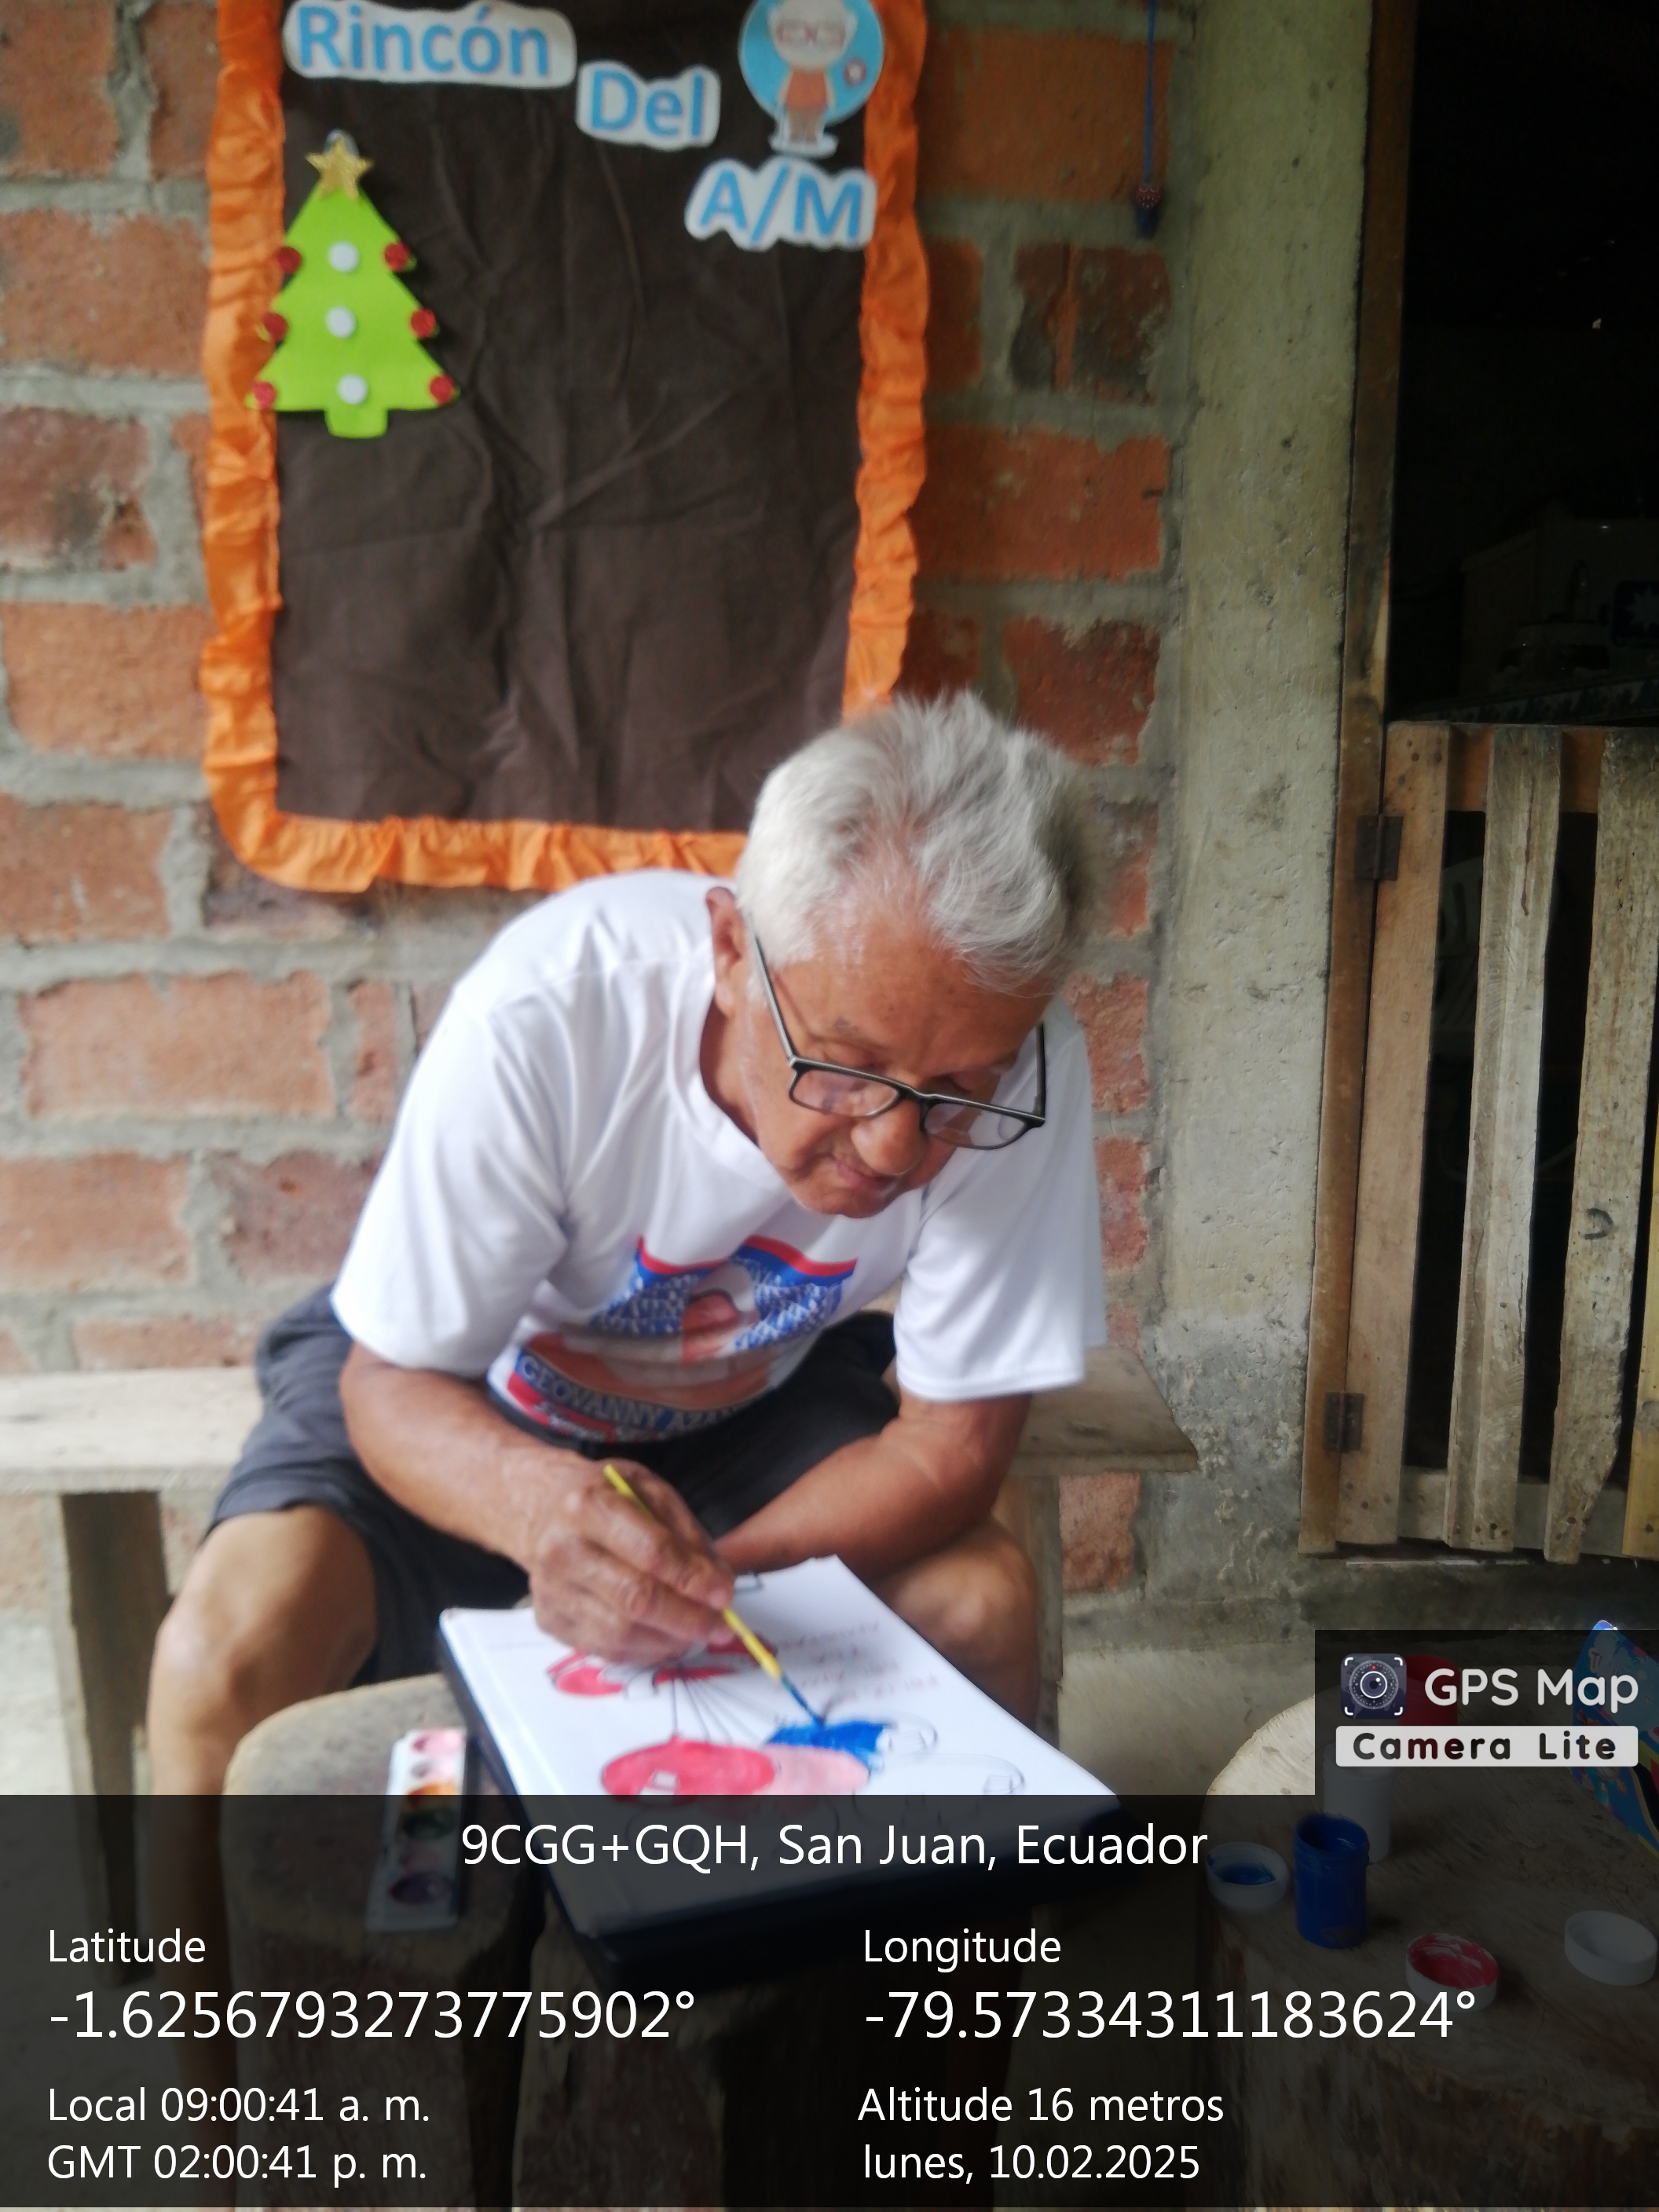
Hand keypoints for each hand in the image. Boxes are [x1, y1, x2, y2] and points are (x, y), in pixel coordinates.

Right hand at [519, 1455, 734, 1664]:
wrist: (542, 1510)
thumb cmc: (605, 1497)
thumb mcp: (649, 1492)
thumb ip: (687, 1535)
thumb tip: (719, 1584)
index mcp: (589, 1505)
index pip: (650, 1551)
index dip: (692, 1578)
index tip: (724, 1594)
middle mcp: (562, 1549)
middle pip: (635, 1599)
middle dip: (687, 1619)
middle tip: (721, 1627)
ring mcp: (551, 1589)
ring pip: (620, 1633)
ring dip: (669, 1640)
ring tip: (696, 1633)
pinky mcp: (548, 1620)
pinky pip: (605, 1648)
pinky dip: (644, 1651)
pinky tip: (665, 1638)